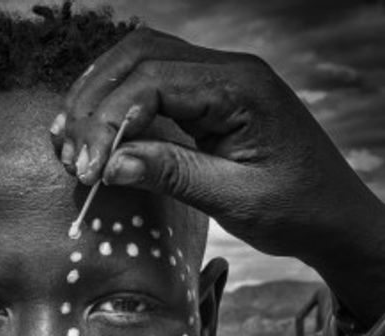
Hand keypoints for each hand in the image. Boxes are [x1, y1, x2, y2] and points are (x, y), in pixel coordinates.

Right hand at [52, 28, 383, 274]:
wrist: (331, 216)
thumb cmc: (294, 209)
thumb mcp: (234, 197)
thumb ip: (173, 174)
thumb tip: (111, 164)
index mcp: (239, 87)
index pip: (154, 80)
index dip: (108, 120)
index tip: (86, 168)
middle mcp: (228, 70)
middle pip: (139, 56)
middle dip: (94, 101)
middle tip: (67, 151)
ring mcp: (218, 79)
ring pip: (141, 62)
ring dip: (99, 96)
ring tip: (69, 140)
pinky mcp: (210, 98)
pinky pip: (154, 84)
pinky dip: (119, 104)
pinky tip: (97, 131)